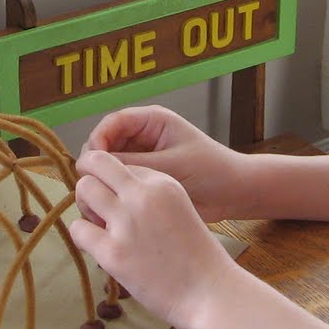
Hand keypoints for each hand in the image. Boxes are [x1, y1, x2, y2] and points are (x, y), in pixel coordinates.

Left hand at [67, 150, 243, 328]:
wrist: (210, 293)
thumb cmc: (196, 257)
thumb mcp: (179, 208)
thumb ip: (148, 197)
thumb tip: (110, 195)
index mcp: (162, 182)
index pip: (120, 165)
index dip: (113, 183)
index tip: (121, 203)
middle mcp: (143, 195)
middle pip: (95, 165)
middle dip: (90, 183)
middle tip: (98, 209)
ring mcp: (126, 222)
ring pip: (83, 190)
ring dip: (85, 207)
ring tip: (99, 228)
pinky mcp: (113, 252)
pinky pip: (78, 229)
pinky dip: (84, 238)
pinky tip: (100, 249)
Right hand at [82, 106, 248, 221]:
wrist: (235, 194)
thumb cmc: (212, 171)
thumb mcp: (171, 166)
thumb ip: (133, 164)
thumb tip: (94, 165)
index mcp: (152, 121)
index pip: (112, 123)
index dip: (98, 140)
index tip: (93, 163)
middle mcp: (143, 137)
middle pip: (105, 143)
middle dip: (97, 163)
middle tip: (94, 185)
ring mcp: (143, 158)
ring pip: (109, 165)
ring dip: (104, 180)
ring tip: (102, 199)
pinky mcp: (144, 178)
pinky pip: (120, 182)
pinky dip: (114, 192)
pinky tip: (112, 207)